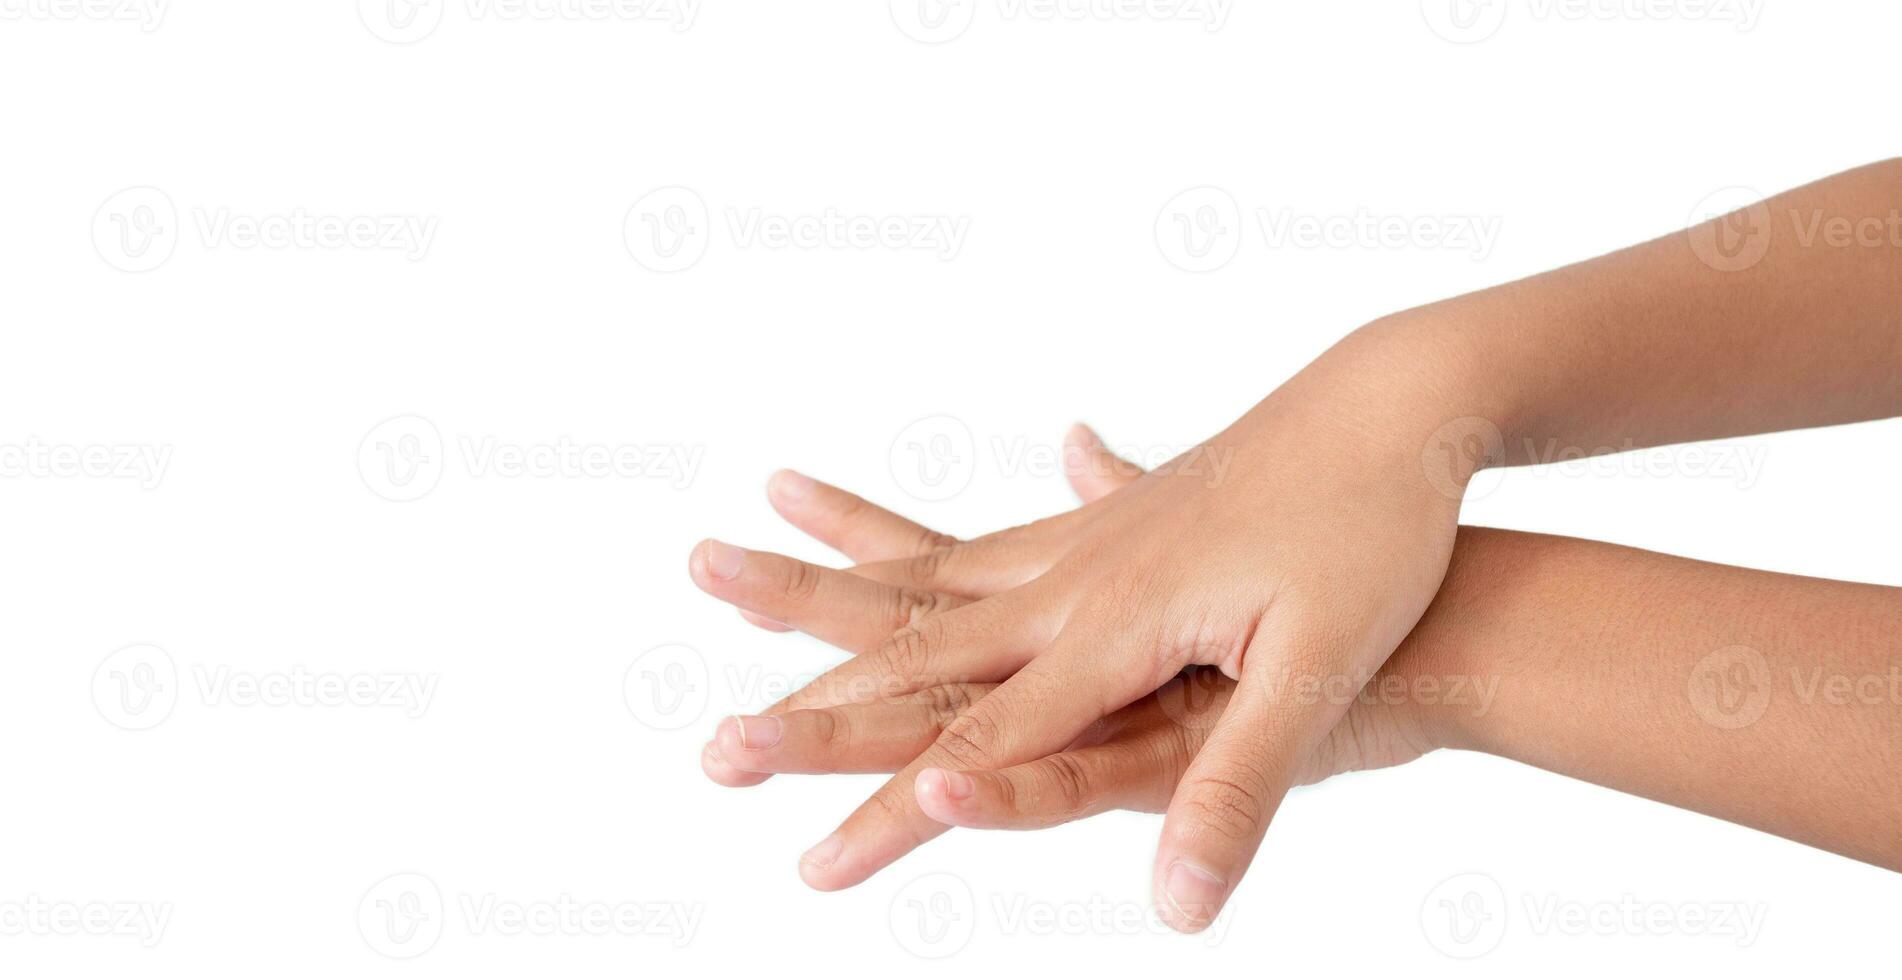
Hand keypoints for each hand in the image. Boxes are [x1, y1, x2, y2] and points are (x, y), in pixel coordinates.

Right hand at [692, 344, 1478, 930]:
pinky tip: (857, 525)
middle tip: (714, 745)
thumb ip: (1237, 788)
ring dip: (817, 600)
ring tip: (731, 568)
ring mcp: (1078, 541)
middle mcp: (1070, 579)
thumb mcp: (1318, 670)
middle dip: (809, 711)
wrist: (1391, 406)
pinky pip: (966, 544)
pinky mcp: (1100, 518)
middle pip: (910, 655)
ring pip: (918, 586)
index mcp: (1108, 622)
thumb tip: (1178, 907)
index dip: (894, 813)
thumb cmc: (1369, 532)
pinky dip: (891, 548)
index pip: (979, 741)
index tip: (812, 866)